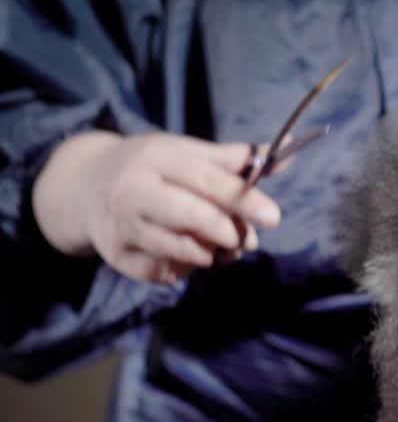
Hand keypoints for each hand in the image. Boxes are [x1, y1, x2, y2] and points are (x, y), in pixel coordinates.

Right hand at [32, 131, 283, 283]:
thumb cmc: (154, 169)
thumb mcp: (189, 154)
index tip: (274, 217)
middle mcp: (134, 191)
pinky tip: (186, 253)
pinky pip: (167, 272)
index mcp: (157, 158)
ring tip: (221, 245)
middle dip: (230, 232)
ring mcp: (121, 225)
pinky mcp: (117, 256)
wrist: (85, 186)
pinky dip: (187, 268)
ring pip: (184, 251)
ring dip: (213, 254)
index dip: (244, 200)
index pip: (208, 181)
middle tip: (247, 240)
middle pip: (194, 218)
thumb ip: (238, 158)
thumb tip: (289, 148)